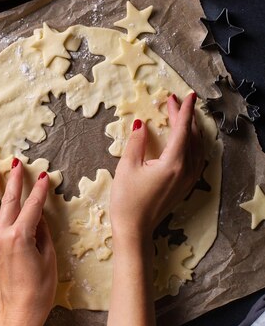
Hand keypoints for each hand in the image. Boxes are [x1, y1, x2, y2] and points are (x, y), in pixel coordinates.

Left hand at [0, 161, 56, 325]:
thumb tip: (37, 214)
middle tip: (16, 162)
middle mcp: (1, 235)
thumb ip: (41, 232)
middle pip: (10, 202)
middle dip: (14, 180)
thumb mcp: (48, 257)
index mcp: (20, 236)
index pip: (33, 206)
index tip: (43, 175)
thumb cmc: (40, 288)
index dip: (39, 190)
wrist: (19, 312)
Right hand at [110, 92, 203, 244]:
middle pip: (192, 137)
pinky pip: (196, 158)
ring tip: (181, 117)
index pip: (183, 129)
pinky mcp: (185, 186)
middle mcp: (186, 170)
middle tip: (175, 102)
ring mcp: (188, 179)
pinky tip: (186, 141)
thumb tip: (142, 124)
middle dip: (185, 117)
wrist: (134, 230)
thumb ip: (137, 142)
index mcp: (173, 163)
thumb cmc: (127, 200)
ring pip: (197, 147)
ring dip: (191, 130)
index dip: (184, 110)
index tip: (187, 95)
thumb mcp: (127, 167)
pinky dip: (193, 144)